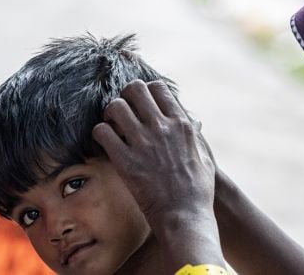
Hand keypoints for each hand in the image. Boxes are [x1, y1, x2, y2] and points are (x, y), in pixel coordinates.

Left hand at [92, 79, 214, 221]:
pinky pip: (102, 132)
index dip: (146, 92)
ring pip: (115, 106)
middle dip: (126, 96)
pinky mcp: (125, 161)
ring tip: (112, 126)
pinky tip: (105, 143)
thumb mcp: (203, 156)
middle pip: (135, 89)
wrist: (185, 215)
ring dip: (111, 113)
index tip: (142, 104)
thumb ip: (195, 136)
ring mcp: (143, 143)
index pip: (158, 88)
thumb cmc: (198, 189)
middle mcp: (162, 128)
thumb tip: (193, 122)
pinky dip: (100, 134)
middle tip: (124, 111)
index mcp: (182, 124)